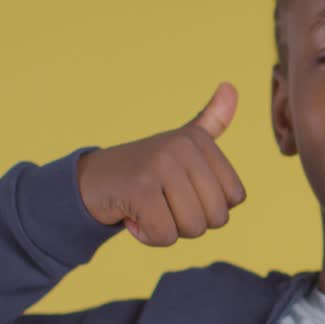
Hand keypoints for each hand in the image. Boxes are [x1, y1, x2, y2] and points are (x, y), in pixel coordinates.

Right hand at [76, 82, 245, 246]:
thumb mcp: (182, 144)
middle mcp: (183, 147)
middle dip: (189, 223)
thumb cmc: (143, 170)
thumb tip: (231, 86)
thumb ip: (211, 122)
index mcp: (198, 139)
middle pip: (217, 217)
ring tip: (147, 208)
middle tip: (162, 203)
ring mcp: (161, 165)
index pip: (235, 198)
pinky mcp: (140, 188)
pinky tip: (132, 216)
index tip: (181, 192)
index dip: (209, 207)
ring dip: (167, 230)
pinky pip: (165, 235)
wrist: (88, 181)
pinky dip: (148, 236)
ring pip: (193, 228)